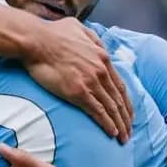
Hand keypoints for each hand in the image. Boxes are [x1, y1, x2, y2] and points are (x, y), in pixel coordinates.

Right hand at [23, 17, 131, 142]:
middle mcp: (101, 70)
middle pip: (118, 99)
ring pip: (111, 108)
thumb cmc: (52, 33)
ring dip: (119, 125)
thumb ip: (92, 37)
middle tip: (129, 131)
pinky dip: (107, 123)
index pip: (120, 85)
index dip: (126, 102)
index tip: (128, 114)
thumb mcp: (79, 28)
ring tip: (123, 138)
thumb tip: (98, 45)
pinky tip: (112, 133)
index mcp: (102, 57)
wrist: (36, 41)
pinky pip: (98, 111)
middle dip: (126, 118)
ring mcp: (91, 82)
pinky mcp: (78, 92)